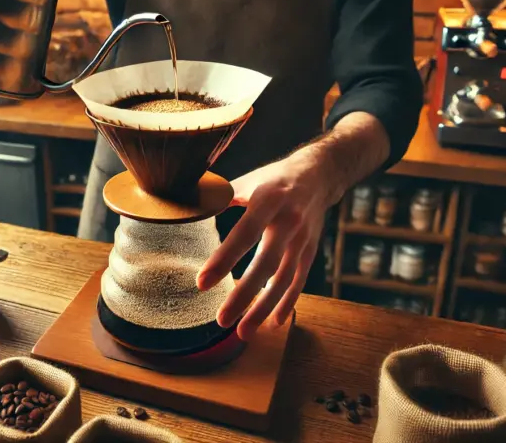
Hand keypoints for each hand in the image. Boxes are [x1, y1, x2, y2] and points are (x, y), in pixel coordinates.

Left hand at [196, 149, 332, 341]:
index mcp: (268, 200)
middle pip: (266, 263)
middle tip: (222, 320)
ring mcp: (303, 239)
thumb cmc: (274, 178)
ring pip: (284, 279)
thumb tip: (185, 209)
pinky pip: (298, 282)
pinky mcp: (311, 251)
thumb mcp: (248, 180)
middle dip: (245, 295)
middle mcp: (289, 221)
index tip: (202, 282)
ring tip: (243, 332)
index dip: (224, 259)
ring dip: (264, 308)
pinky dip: (287, 304)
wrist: (320, 174)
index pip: (244, 233)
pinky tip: (272, 323)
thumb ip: (220, 197)